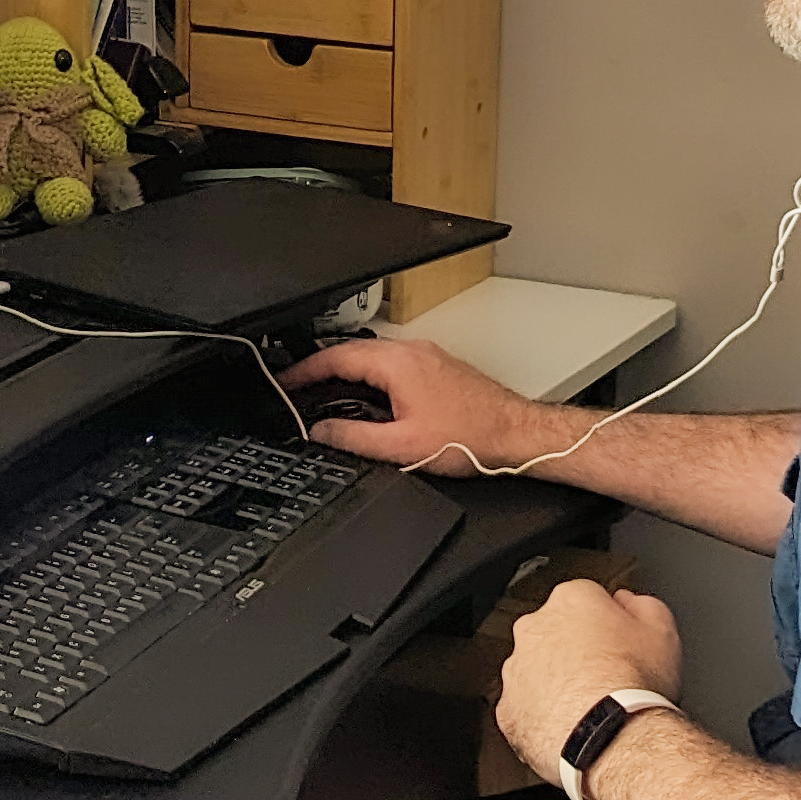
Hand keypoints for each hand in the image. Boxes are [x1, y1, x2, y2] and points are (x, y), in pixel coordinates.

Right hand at [277, 337, 536, 473]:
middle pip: (351, 353)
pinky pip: (391, 365)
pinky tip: (366, 399)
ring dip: (345, 374)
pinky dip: (369, 378)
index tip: (285, 383)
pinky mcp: (437, 368)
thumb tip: (321, 433)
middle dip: (320, 371)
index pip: (335, 357)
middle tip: (296, 390)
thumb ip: (353, 438)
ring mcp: (427, 357)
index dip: (303, 371)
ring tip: (324, 396)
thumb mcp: (402, 447)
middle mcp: (412, 352)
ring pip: (372, 358)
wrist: (516, 435)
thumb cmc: (472, 438)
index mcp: (397, 364)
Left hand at [495, 581, 682, 784]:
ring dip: (556, 683)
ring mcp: (517, 670)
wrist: (612, 738)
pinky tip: (571, 728)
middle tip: (606, 677)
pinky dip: (544, 716)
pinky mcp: (509, 710)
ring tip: (590, 707)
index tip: (619, 645)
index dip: (606, 625)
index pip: (585, 600)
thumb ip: (643, 605)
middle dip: (575, 650)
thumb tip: (629, 603)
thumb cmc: (635, 687)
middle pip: (555, 633)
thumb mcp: (662, 631)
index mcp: (571, 602)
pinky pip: (525, 708)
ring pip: (536, 671)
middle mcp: (535, 630)